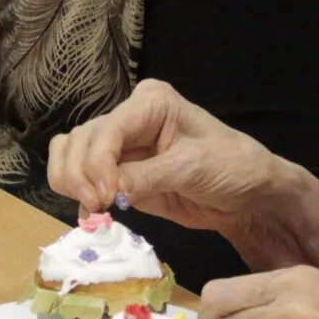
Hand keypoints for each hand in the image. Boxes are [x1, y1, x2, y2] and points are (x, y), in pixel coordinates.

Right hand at [46, 78, 293, 234]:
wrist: (248, 195)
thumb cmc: (232, 167)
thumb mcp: (194, 167)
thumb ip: (148, 177)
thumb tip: (107, 192)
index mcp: (151, 103)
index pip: (107, 128)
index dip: (97, 162)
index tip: (105, 196)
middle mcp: (129, 119)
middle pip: (81, 140)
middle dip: (80, 174)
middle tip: (96, 207)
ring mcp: (121, 147)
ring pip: (71, 154)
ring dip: (70, 181)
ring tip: (92, 209)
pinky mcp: (118, 174)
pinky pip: (81, 177)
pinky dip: (76, 194)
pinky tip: (89, 215)